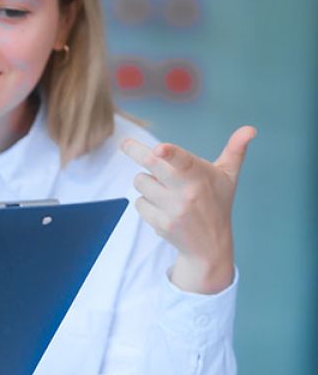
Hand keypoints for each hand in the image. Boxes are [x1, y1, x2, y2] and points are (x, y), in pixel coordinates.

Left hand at [122, 126, 255, 294]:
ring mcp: (172, 210)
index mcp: (200, 176)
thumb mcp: (229, 176)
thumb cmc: (217, 203)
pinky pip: (139, 203)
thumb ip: (236, 150)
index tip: (158, 148)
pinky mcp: (160, 224)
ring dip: (145, 181)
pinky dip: (145, 202)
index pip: (184, 162)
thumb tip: (250, 129)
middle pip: (152, 166)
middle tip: (125, 144)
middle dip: (135, 152)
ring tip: (162, 188)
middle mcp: (186, 193)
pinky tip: (161, 207)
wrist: (209, 245)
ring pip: (141, 183)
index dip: (170, 153)